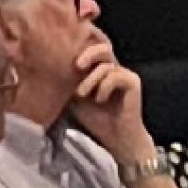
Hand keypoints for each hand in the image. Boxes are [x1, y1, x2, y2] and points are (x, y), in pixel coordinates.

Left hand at [70, 49, 154, 166]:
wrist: (117, 138)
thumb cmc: (97, 120)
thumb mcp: (76, 100)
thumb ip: (71, 83)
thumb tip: (54, 69)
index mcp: (101, 72)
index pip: (93, 51)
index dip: (82, 51)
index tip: (66, 58)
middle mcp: (114, 70)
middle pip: (103, 49)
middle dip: (88, 54)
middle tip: (77, 66)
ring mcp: (125, 75)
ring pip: (106, 65)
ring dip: (90, 79)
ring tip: (82, 95)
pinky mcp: (133, 83)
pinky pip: (115, 76)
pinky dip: (104, 86)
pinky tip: (100, 99)